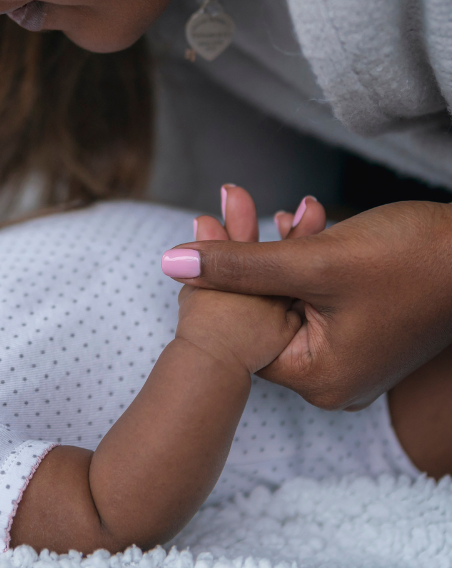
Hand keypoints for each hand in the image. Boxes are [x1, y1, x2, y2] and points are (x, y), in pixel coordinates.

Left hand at [163, 192, 451, 409]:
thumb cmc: (410, 259)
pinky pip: (314, 294)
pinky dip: (303, 257)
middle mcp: (332, 378)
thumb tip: (170, 263)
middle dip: (246, 253)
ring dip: (276, 248)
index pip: (240, 329)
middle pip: (263, 309)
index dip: (218, 276)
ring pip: (287, 295)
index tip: (202, 223)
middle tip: (229, 202)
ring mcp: (350, 355)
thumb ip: (239, 264)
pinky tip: (301, 219)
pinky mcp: (363, 328)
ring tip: (273, 206)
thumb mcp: (313, 260)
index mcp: (317, 377)